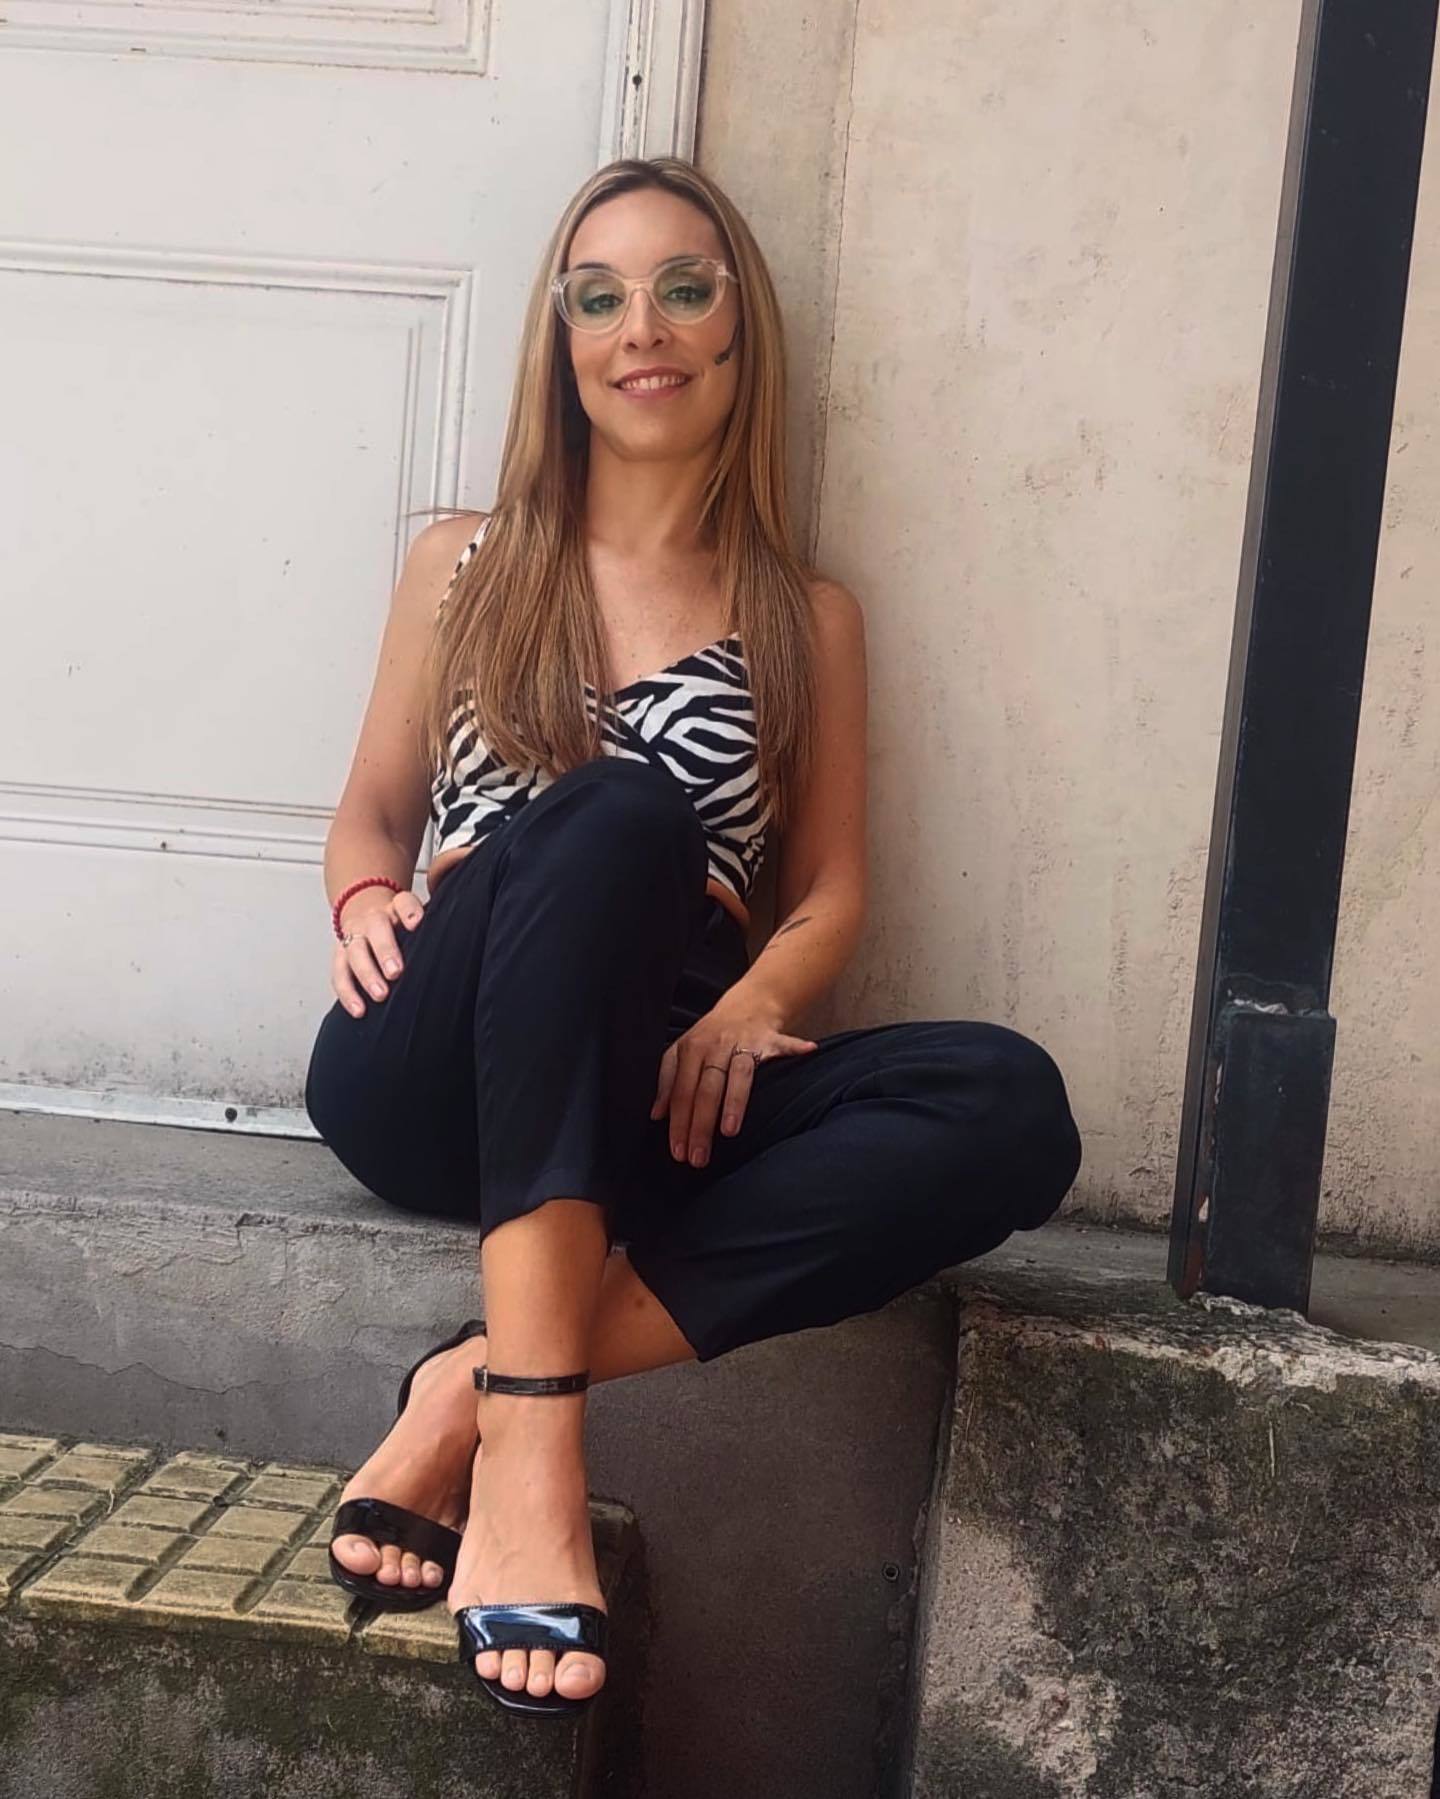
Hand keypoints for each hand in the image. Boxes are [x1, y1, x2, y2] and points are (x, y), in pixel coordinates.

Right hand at [331, 889, 426, 1016]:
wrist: (365, 917)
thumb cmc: (399, 927)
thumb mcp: (413, 921)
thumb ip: (429, 931)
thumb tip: (450, 952)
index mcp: (395, 907)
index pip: (403, 903)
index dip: (409, 911)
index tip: (416, 924)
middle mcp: (373, 919)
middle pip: (376, 929)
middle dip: (385, 951)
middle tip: (395, 973)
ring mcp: (354, 936)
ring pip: (355, 952)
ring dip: (367, 974)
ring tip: (380, 995)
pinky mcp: (340, 956)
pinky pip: (340, 973)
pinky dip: (348, 992)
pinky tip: (359, 1009)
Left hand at [651, 996, 816, 1167]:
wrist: (747, 1005)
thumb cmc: (711, 1036)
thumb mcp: (683, 1051)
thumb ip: (667, 1080)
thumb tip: (656, 1114)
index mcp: (690, 1049)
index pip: (682, 1091)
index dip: (679, 1122)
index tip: (678, 1151)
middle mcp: (715, 1045)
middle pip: (705, 1089)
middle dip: (700, 1125)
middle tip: (698, 1157)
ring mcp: (743, 1042)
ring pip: (738, 1075)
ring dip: (733, 1102)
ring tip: (728, 1131)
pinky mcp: (770, 1040)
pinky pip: (784, 1045)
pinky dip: (796, 1049)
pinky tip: (808, 1053)